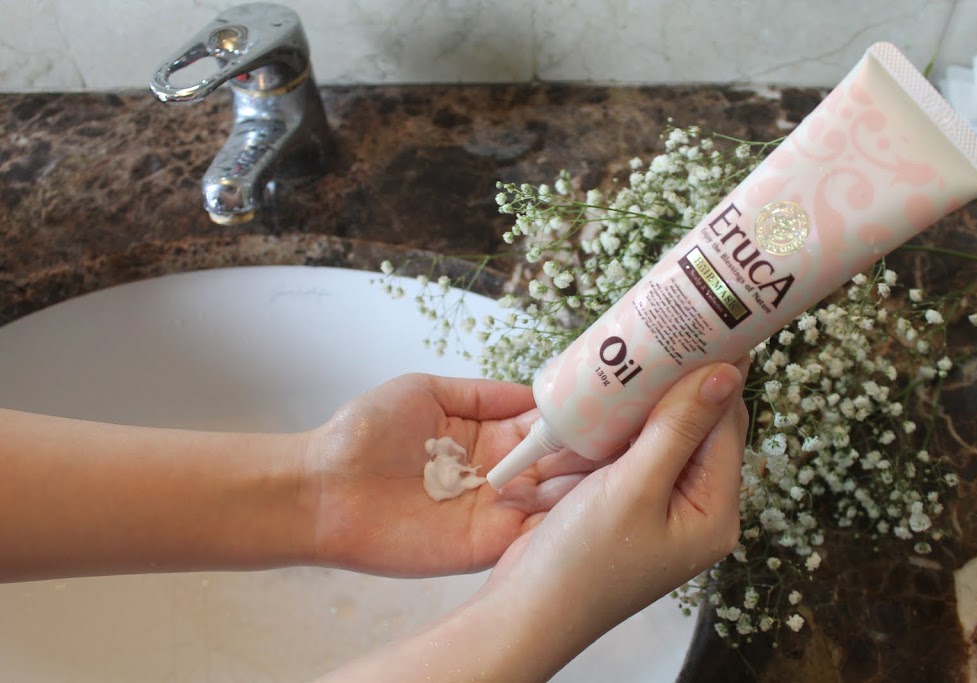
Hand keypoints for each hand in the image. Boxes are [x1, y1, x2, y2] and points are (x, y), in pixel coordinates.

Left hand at [303, 373, 603, 576]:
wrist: (322, 488)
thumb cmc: (363, 433)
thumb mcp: (425, 390)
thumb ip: (482, 393)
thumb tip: (533, 391)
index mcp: (485, 433)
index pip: (542, 424)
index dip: (574, 415)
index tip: (610, 402)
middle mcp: (497, 472)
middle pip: (557, 461)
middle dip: (591, 449)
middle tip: (633, 436)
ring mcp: (494, 510)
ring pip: (554, 497)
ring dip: (585, 484)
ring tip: (624, 464)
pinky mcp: (485, 544)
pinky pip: (532, 534)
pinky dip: (561, 522)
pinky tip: (592, 504)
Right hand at [318, 362, 749, 682]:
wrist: (526, 611)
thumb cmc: (583, 561)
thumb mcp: (634, 489)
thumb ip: (679, 429)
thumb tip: (728, 372)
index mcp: (714, 510)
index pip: (726, 423)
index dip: (712, 373)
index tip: (697, 325)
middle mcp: (694, 506)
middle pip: (694, 425)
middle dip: (667, 386)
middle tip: (649, 338)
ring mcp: (657, 505)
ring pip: (655, 433)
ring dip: (632, 407)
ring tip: (617, 367)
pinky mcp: (623, 503)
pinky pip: (625, 452)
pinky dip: (608, 433)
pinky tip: (590, 412)